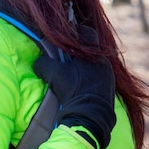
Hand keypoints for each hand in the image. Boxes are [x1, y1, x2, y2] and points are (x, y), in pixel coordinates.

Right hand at [33, 26, 115, 148]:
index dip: (76, 30)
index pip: (87, 32)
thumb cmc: (73, 91)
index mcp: (93, 55)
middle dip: (78, 50)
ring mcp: (109, 78)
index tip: (66, 33)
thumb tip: (39, 61)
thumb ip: (44, 63)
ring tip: (71, 71)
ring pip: (94, 63)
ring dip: (84, 65)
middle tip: (65, 54)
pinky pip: (98, 77)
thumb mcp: (52, 74)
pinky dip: (88, 77)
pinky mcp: (109, 91)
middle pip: (90, 49)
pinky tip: (78, 84)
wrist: (90, 117)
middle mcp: (104, 63)